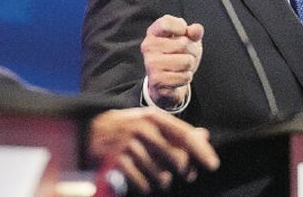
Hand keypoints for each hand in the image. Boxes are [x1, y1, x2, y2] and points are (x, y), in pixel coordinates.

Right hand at [87, 107, 219, 193]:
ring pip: (161, 175)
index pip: (184, 134)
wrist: (89, 131)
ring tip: (156, 173)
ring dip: (162, 180)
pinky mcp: (116, 162)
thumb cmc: (126, 128)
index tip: (212, 164)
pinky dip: (146, 186)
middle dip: (183, 170)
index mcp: (153, 117)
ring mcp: (128, 145)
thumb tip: (204, 136)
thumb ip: (176, 131)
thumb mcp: (150, 123)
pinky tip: (141, 178)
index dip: (201, 150)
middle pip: (176, 159)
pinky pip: (143, 184)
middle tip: (183, 172)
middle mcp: (142, 128)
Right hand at [141, 15, 202, 108]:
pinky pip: (185, 77)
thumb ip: (193, 32)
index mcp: (154, 32)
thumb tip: (197, 30)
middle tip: (186, 54)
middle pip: (183, 44)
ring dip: (190, 65)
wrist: (166, 80)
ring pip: (186, 62)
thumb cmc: (177, 54)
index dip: (181, 27)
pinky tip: (178, 76)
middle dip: (192, 51)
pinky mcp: (157, 80)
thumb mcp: (187, 39)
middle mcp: (148, 46)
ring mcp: (151, 64)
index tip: (183, 32)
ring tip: (182, 65)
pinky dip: (186, 77)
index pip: (166, 23)